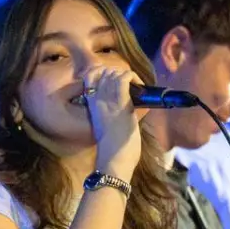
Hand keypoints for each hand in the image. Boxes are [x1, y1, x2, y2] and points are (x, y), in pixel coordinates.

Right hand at [81, 65, 146, 180]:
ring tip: (135, 86)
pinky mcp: (121, 101)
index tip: (112, 79)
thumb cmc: (112, 148)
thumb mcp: (105, 126)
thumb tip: (125, 107)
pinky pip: (125, 77)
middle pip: (104, 71)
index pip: (89, 76)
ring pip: (114, 73)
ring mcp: (108, 99)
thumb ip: (109, 113)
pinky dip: (134, 78)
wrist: (114, 157)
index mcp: (91, 105)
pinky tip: (140, 87)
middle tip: (128, 85)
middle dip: (117, 73)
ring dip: (127, 76)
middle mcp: (98, 98)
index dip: (101, 72)